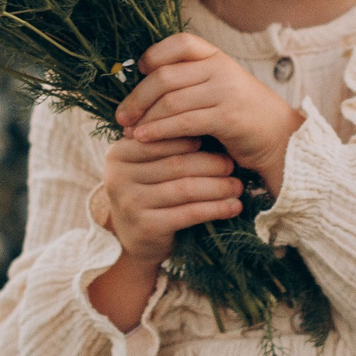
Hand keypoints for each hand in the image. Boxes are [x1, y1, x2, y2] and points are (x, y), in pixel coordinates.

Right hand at [87, 133, 243, 330]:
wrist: (136, 238)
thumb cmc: (150, 191)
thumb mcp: (150, 164)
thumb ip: (166, 142)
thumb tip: (210, 118)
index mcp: (118, 152)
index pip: (162, 138)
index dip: (194, 136)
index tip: (219, 138)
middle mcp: (118, 177)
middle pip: (176, 164)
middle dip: (210, 163)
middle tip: (232, 164)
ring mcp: (130, 203)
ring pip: (185, 189)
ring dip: (218, 187)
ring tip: (237, 186)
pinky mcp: (146, 227)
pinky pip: (189, 213)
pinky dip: (215, 209)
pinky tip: (233, 207)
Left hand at [113, 33, 305, 193]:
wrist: (280, 139)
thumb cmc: (241, 116)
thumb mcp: (218, 88)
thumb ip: (189, 82)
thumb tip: (141, 86)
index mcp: (217, 56)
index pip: (179, 42)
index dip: (154, 55)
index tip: (139, 72)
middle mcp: (221, 68)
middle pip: (166, 76)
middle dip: (137, 97)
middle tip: (120, 115)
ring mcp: (226, 91)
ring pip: (171, 100)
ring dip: (144, 118)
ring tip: (128, 131)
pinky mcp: (228, 117)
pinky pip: (184, 122)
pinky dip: (159, 131)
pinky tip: (144, 139)